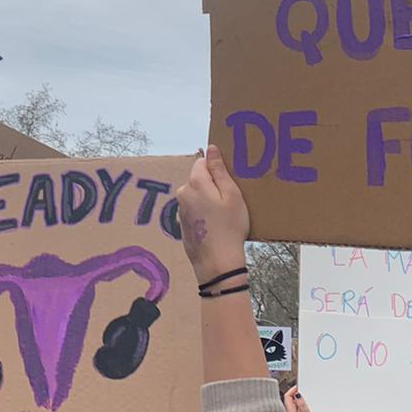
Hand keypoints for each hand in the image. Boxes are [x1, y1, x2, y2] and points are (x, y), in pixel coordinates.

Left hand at [176, 145, 248, 280]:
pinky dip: (203, 213)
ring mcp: (180, 210)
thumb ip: (220, 170)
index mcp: (195, 183)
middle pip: (198, 179)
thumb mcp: (232, 195)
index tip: (229, 182)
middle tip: (230, 201)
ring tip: (224, 216)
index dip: (217, 169)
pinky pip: (194, 210)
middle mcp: (183, 193)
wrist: (217, 263)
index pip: (202, 162)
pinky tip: (215, 226)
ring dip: (208, 200)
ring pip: (196, 195)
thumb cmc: (229, 228)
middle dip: (213, 185)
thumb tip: (211, 148)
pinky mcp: (181, 224)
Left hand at [283, 385, 317, 411]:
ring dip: (298, 400)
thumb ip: (302, 405)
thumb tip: (298, 394)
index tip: (300, 387)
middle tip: (304, 393)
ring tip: (306, 401)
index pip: (287, 395)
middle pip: (289, 398)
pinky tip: (305, 409)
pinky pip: (294, 408)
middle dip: (296, 394)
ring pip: (292, 403)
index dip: (293, 389)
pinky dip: (299, 405)